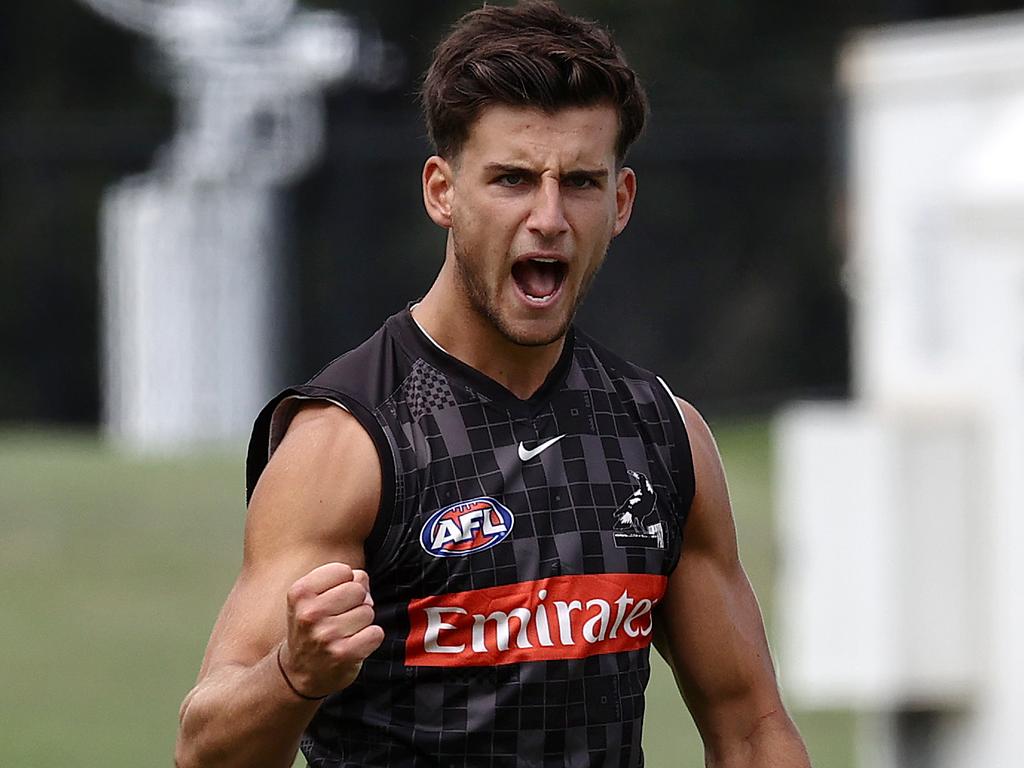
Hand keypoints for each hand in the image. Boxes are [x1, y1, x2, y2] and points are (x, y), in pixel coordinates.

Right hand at [278, 562, 384, 698]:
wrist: (298, 672)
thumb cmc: (312, 627)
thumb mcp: (312, 598)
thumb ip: (340, 580)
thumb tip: (363, 580)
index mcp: (300, 593)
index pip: (343, 570)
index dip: (345, 582)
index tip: (334, 597)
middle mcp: (310, 613)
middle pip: (357, 589)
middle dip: (356, 601)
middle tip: (341, 616)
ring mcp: (326, 635)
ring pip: (368, 611)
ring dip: (362, 621)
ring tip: (345, 632)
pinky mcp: (343, 654)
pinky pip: (376, 633)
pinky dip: (371, 638)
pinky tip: (354, 644)